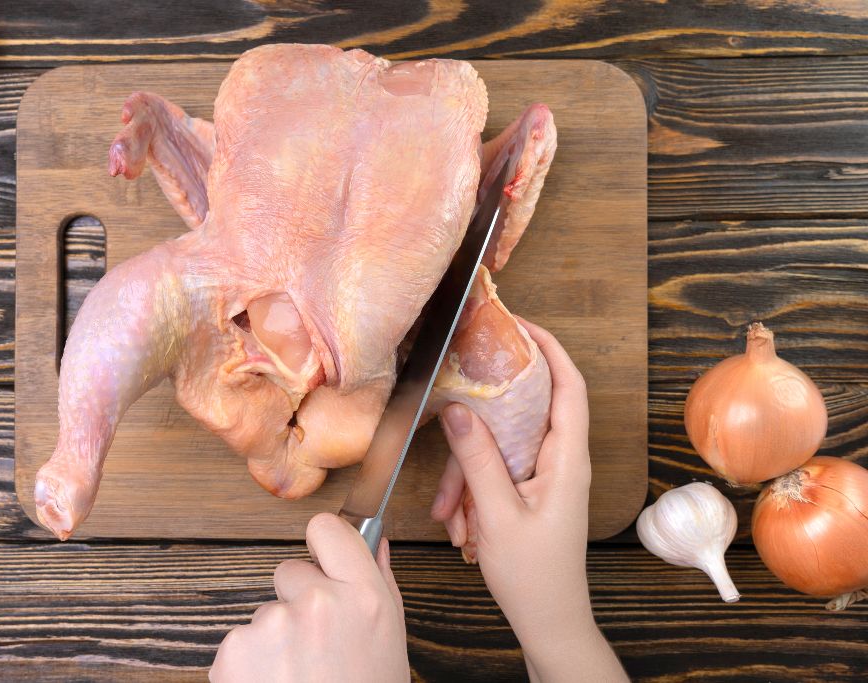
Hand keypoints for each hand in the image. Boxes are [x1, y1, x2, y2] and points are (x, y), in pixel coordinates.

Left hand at [210, 513, 408, 681]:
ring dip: (274, 640)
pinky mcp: (233, 651)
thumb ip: (380, 584)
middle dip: (297, 602)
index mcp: (363, 598)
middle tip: (315, 649)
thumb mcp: (389, 644)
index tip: (322, 562)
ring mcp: (271, 626)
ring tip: (296, 678)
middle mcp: (317, 603)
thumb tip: (375, 539)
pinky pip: (240, 643)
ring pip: (265, 613)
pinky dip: (250, 665)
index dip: (323, 546)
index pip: (328, 529)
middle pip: (290, 572)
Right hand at [432, 320, 625, 681]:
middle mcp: (560, 461)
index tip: (520, 325)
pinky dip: (472, 490)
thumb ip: (478, 459)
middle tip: (459, 390)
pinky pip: (497, 472)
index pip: (569, 387)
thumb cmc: (535, 576)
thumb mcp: (498, 514)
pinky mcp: (529, 492)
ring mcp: (545, 477)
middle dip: (486, 416)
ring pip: (503, 447)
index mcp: (567, 459)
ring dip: (469, 470)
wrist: (548, 622)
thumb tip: (458, 410)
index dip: (550, 349)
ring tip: (450, 509)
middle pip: (527, 412)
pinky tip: (457, 521)